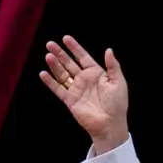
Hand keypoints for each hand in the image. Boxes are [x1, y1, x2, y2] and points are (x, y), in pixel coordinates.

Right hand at [39, 35, 128, 151]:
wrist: (110, 124)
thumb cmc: (117, 104)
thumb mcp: (118, 82)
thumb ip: (113, 66)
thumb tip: (108, 50)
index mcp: (96, 73)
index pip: (83, 57)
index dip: (74, 47)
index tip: (66, 38)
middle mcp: (84, 79)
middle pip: (69, 63)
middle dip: (60, 53)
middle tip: (50, 44)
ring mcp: (76, 89)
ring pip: (62, 74)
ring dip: (55, 65)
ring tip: (48, 56)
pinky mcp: (70, 100)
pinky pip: (58, 89)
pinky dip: (50, 82)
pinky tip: (43, 73)